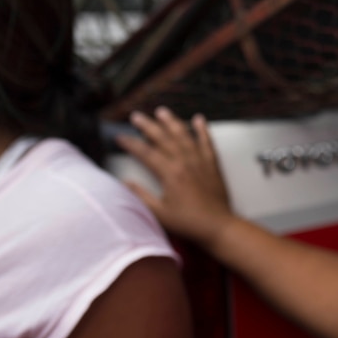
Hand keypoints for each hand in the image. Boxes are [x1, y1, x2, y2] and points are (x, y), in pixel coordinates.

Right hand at [116, 106, 234, 249]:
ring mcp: (200, 162)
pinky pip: (207, 142)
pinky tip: (199, 119)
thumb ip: (141, 197)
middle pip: (163, 139)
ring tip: (162, 111)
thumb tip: (124, 183)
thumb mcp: (160, 214)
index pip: (146, 153)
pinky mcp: (213, 165)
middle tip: (136, 116)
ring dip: (172, 122)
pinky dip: (203, 130)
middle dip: (148, 126)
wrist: (218, 226)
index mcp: (170, 174)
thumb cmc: (188, 223)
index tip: (119, 137)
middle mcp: (185, 163)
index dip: (131, 144)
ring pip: (184, 136)